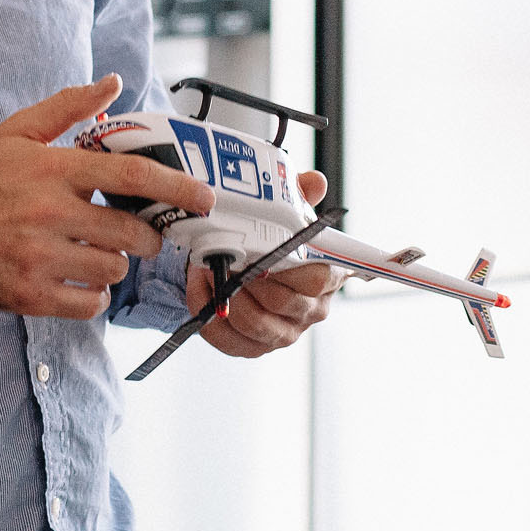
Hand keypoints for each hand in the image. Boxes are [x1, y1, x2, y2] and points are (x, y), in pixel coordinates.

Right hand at [0, 77, 216, 319]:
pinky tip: (77, 280)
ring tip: (91, 252)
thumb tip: (113, 83)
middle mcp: (48, 214)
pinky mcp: (30, 295)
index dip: (175, 187)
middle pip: (132, 233)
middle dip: (147, 236)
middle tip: (138, 233)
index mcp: (52, 170)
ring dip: (113, 264)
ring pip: (113, 269)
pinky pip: (90, 304)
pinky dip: (93, 296)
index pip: (129, 177)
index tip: (203, 197)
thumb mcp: (17, 132)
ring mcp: (39, 258)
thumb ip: (68, 108)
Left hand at [190, 170, 341, 357]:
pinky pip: (228, 340)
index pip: (315, 279)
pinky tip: (202, 291)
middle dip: (245, 277)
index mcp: (327, 276)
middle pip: (279, 302)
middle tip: (221, 255)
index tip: (255, 248)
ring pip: (252, 323)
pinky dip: (208, 316)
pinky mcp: (256, 348)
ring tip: (207, 269)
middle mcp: (311, 310)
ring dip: (223, 295)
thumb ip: (299, 196)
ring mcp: (285, 333)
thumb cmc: (274, 241)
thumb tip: (313, 182)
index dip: (282, 264)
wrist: (252, 266)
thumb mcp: (287, 214)